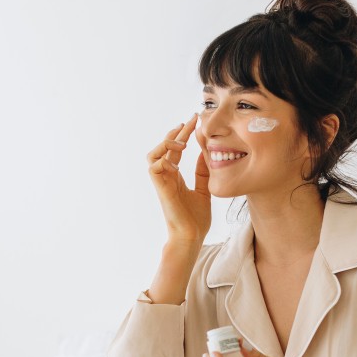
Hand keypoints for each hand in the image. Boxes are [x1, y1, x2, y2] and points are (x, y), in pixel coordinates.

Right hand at [146, 114, 210, 244]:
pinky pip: (153, 168)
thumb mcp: (204, 189)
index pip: (175, 149)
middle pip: (164, 147)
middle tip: (190, 120)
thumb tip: (205, 153)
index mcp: (175, 176)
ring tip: (181, 142)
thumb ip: (202, 172)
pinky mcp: (160, 189)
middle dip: (176, 131)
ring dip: (165, 144)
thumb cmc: (196, 218)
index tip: (195, 120)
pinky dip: (163, 160)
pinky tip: (176, 162)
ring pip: (152, 155)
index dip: (183, 133)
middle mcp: (166, 176)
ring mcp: (162, 182)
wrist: (192, 236)